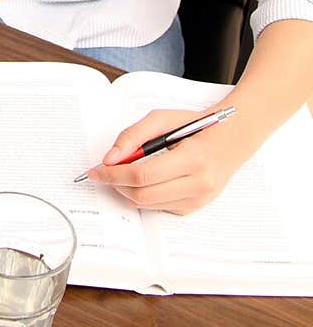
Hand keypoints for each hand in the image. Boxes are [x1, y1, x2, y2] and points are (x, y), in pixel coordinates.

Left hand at [87, 103, 248, 213]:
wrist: (230, 139)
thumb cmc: (194, 125)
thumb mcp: (163, 119)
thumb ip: (134, 136)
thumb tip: (110, 159)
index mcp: (192, 158)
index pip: (143, 174)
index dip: (114, 174)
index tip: (96, 171)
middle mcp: (198, 183)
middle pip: (143, 194)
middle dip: (116, 185)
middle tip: (103, 173)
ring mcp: (199, 199)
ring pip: (149, 204)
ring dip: (127, 191)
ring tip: (121, 175)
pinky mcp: (195, 207)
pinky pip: (159, 207)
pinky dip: (145, 196)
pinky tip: (144, 181)